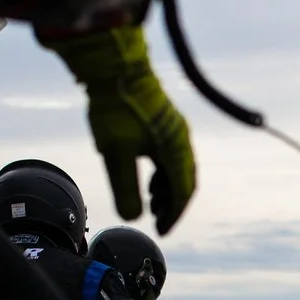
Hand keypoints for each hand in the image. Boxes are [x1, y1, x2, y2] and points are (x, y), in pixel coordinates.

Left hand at [37, 23, 197, 230]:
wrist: (115, 68)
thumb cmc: (116, 109)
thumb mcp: (116, 153)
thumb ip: (125, 187)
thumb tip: (132, 217)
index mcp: (175, 149)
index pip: (181, 190)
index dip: (173, 214)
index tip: (161, 230)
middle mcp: (181, 139)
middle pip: (184, 180)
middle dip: (172, 203)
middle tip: (158, 221)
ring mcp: (174, 128)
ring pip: (176, 167)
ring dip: (166, 188)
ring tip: (151, 203)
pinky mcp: (164, 121)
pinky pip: (169, 153)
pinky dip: (162, 172)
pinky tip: (147, 177)